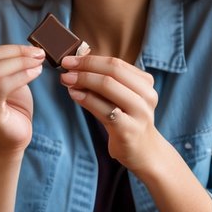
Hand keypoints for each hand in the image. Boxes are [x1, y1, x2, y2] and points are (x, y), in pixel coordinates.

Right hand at [0, 44, 45, 151]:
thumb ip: (13, 67)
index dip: (9, 49)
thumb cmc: (15, 109)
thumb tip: (29, 49)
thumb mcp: (13, 83)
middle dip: (15, 53)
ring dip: (21, 63)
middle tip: (38, 54)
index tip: (32, 48)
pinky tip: (35, 74)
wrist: (14, 139)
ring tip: (38, 64)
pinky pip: (2, 87)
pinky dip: (21, 76)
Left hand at [60, 54, 161, 169]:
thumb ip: (105, 82)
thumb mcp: (122, 98)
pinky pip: (104, 109)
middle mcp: (146, 95)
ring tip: (66, 80)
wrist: (144, 152)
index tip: (69, 59)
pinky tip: (74, 95)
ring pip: (108, 86)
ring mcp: (140, 112)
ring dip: (83, 80)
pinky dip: (86, 99)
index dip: (90, 59)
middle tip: (65, 67)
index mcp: (145, 83)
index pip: (116, 63)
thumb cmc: (127, 121)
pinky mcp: (129, 129)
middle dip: (85, 66)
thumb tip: (76, 66)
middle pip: (112, 71)